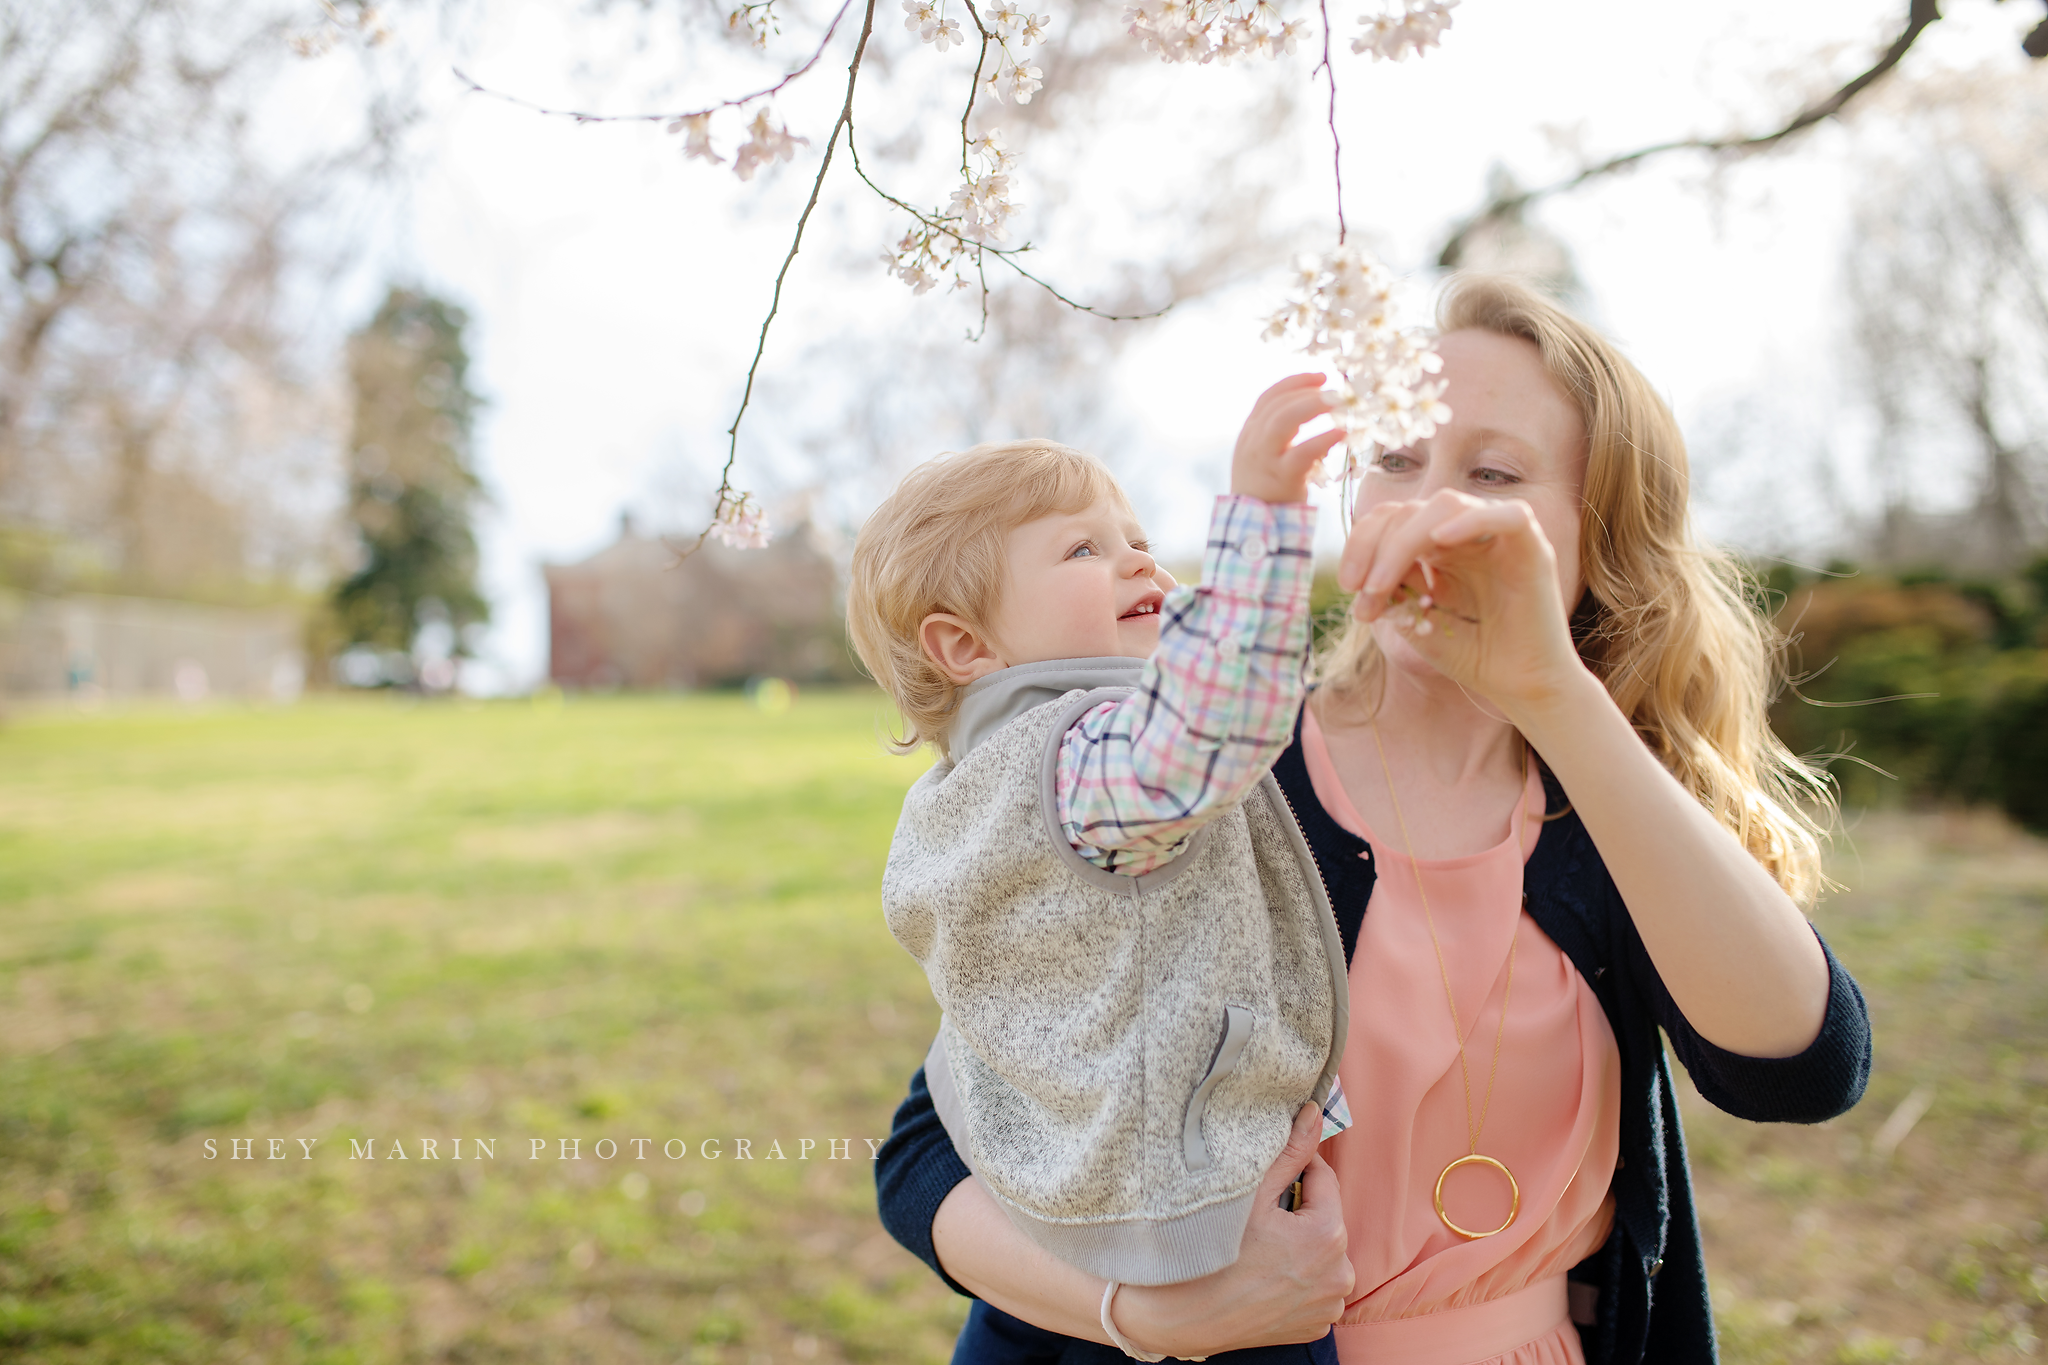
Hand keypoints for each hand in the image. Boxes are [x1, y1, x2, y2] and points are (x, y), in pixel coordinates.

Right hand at [1114, 1104, 1352, 1354]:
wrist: (1184, 1317)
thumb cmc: (1214, 1252)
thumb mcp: (1251, 1194)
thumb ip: (1290, 1151)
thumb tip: (1315, 1112)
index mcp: (1328, 1235)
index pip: (1323, 1178)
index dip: (1296, 1172)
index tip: (1268, 1181)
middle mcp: (1340, 1273)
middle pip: (1324, 1219)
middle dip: (1298, 1211)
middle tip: (1259, 1218)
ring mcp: (1329, 1305)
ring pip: (1321, 1254)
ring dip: (1301, 1246)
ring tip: (1262, 1249)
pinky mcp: (1317, 1325)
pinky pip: (1315, 1287)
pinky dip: (1298, 1279)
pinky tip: (1267, 1277)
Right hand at [1232, 374, 1343, 504]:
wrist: (1251, 529)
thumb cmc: (1268, 493)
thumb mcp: (1267, 458)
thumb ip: (1283, 435)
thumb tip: (1314, 412)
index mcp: (1250, 435)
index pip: (1268, 398)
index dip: (1295, 382)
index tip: (1320, 377)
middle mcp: (1253, 443)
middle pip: (1276, 404)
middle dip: (1306, 391)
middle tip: (1335, 390)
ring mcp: (1265, 459)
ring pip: (1283, 421)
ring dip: (1313, 406)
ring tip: (1340, 404)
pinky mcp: (1281, 478)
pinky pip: (1302, 452)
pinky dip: (1323, 439)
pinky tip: (1342, 432)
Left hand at [1336, 489, 1586, 716]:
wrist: (1519, 686)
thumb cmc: (1470, 654)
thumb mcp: (1415, 621)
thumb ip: (1391, 590)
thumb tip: (1360, 573)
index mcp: (1438, 544)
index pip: (1393, 518)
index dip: (1363, 543)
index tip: (1347, 586)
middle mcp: (1467, 532)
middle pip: (1412, 509)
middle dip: (1376, 547)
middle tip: (1360, 589)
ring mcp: (1499, 536)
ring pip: (1448, 505)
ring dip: (1405, 540)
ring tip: (1384, 583)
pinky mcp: (1532, 548)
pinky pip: (1509, 515)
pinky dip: (1472, 521)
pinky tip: (1441, 540)